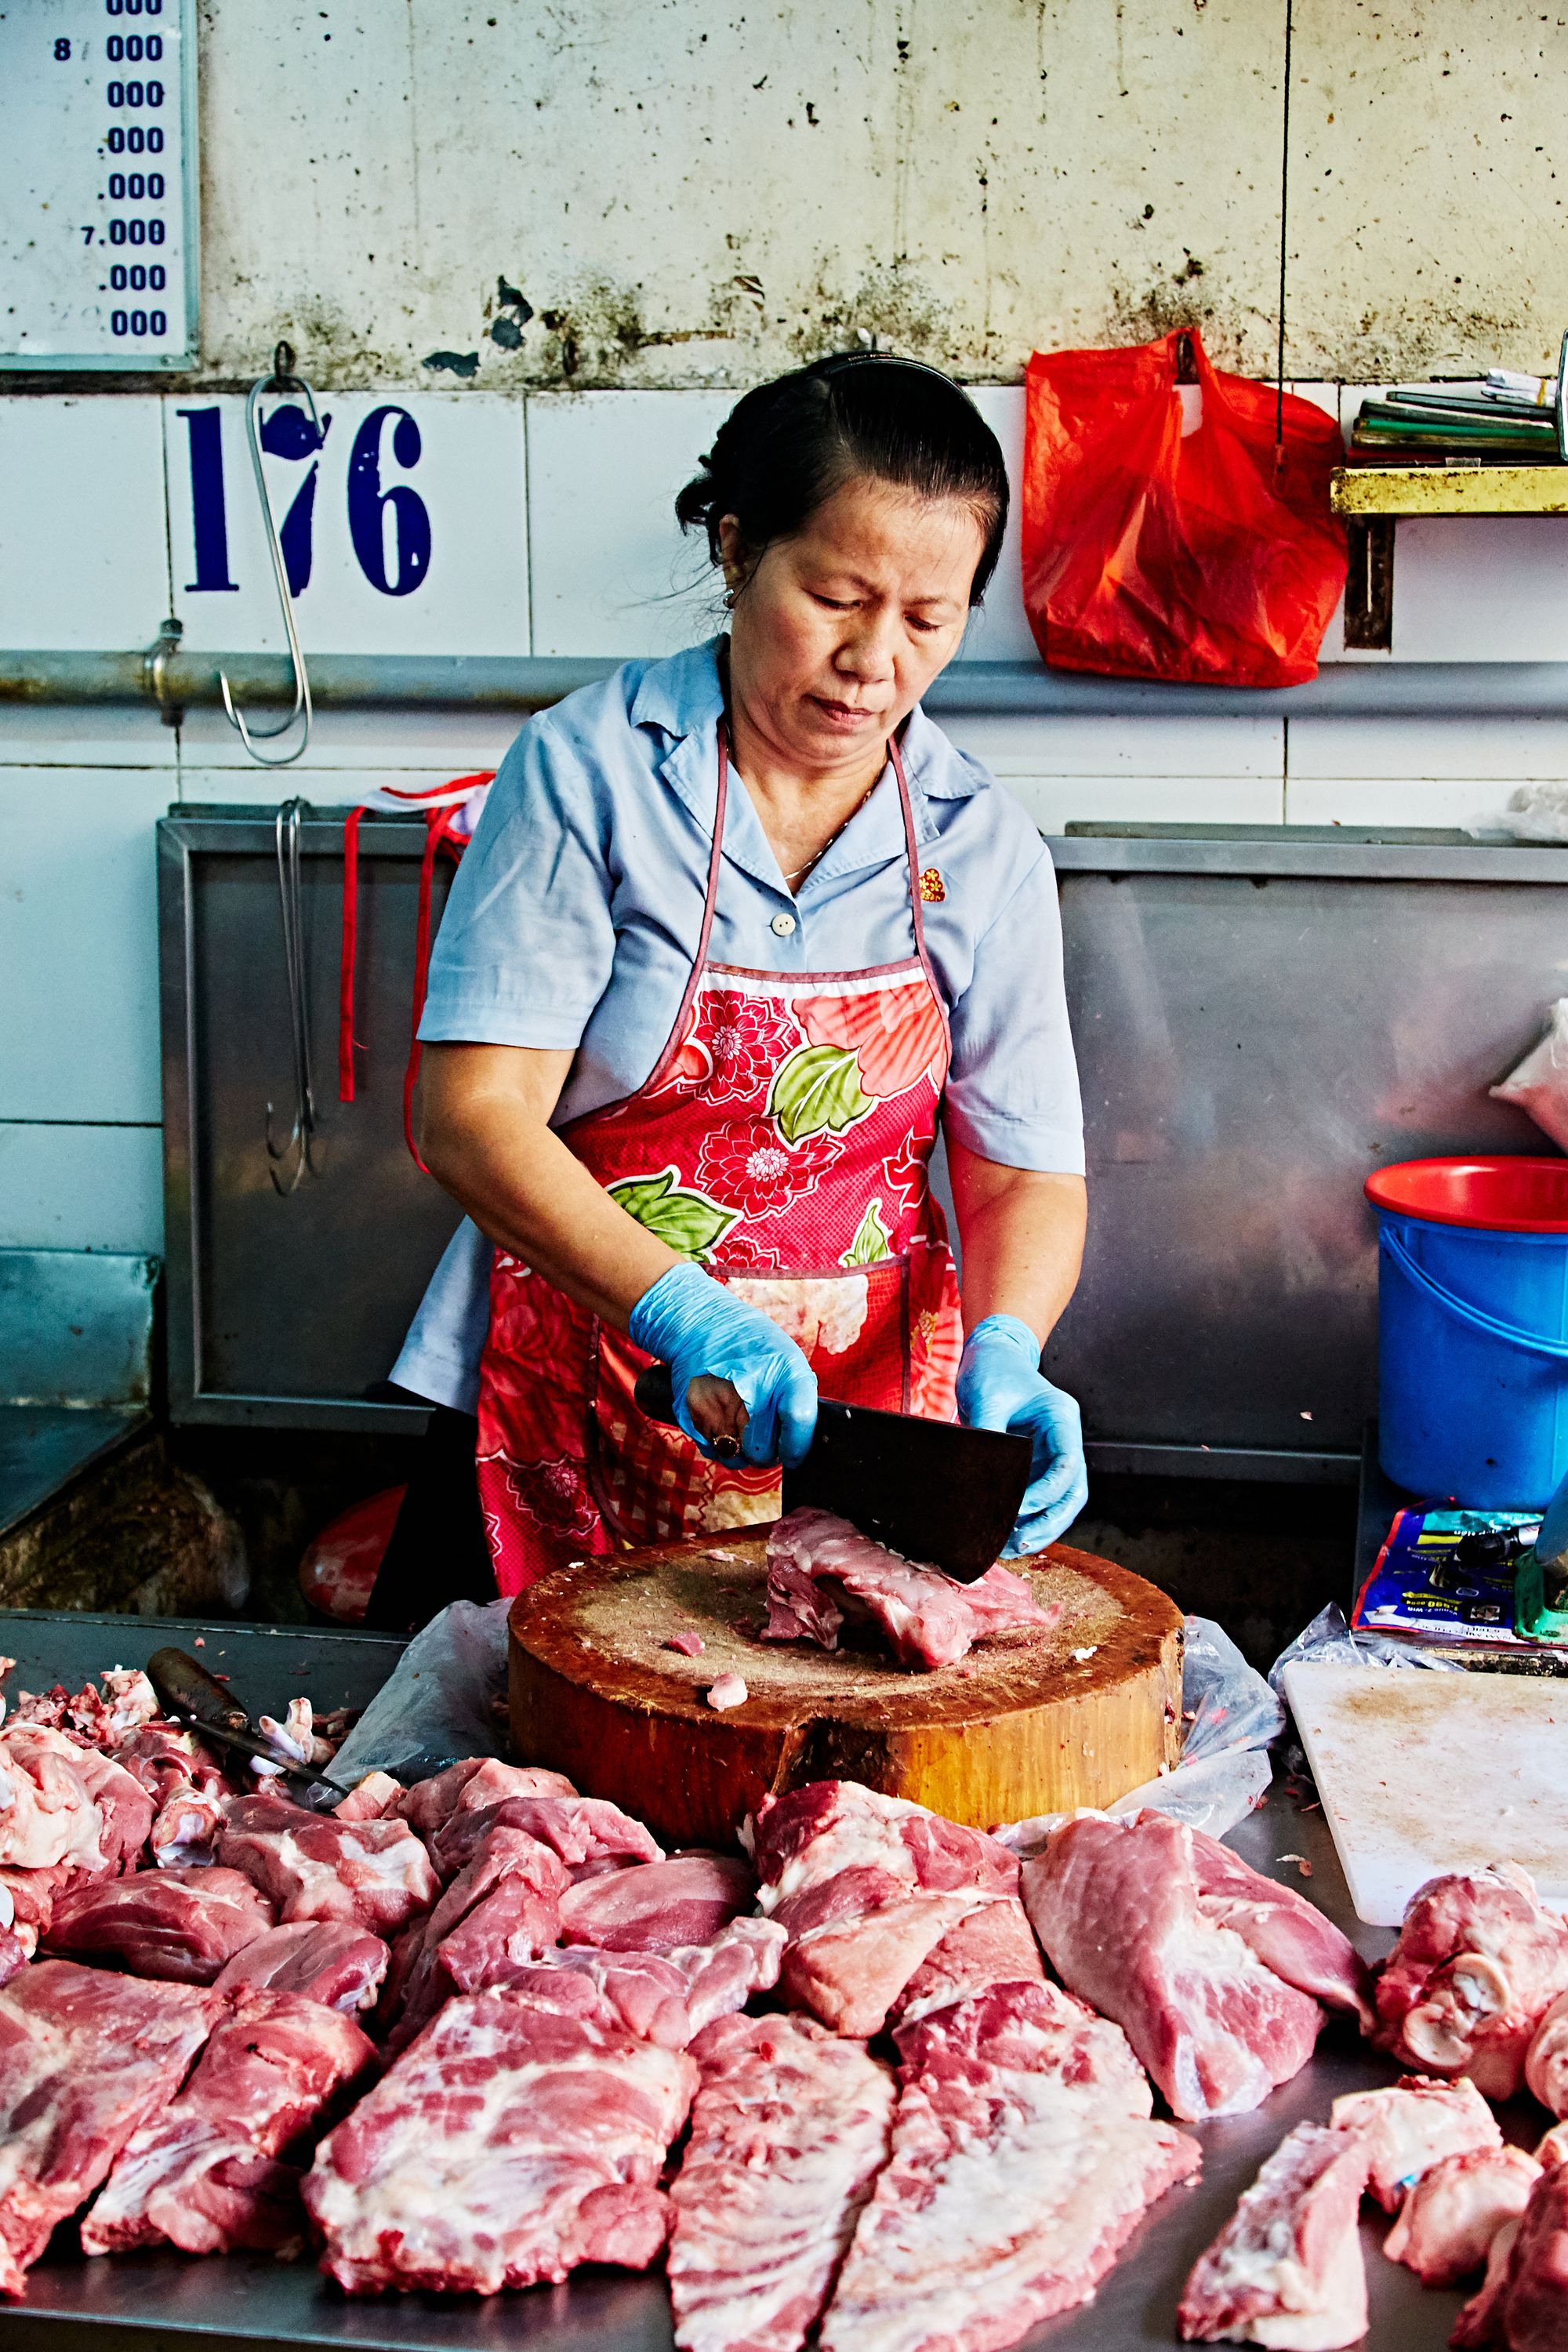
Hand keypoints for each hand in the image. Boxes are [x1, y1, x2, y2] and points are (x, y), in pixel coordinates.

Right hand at [629, 1263, 817, 1469]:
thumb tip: (802, 1441)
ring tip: (742, 1423)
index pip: (799, 1419)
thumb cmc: (750, 1343)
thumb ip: (797, 1399)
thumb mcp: (786, 1358)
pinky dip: (721, 1444)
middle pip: (764, 1451)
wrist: (700, 1324)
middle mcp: (750, 1390)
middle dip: (767, 1452)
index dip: (798, 1446)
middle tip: (765, 1436)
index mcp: (784, 1371)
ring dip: (742, 1449)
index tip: (794, 1454)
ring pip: (737, 1457)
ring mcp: (719, 1405)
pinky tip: (723, 1421)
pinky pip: (714, 1451)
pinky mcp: (694, 1414)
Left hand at [956, 1313, 1087, 1555]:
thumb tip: (981, 1479)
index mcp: (1061, 1418)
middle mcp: (1064, 1439)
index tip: (1018, 1508)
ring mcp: (1052, 1453)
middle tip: (1020, 1542)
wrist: (990, 1356)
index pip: (1067, 1465)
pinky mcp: (1036, 1463)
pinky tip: (1008, 1534)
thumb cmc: (991, 1369)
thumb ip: (988, 1433)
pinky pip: (1041, 1497)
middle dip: (1050, 1520)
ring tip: (1013, 1547)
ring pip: (1061, 1500)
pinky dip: (1029, 1517)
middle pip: (1072, 1491)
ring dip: (1042, 1526)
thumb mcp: (987, 1396)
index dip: (1046, 1493)